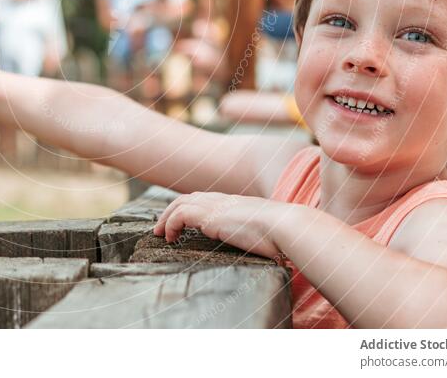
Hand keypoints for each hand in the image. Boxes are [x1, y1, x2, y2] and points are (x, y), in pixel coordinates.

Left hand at [153, 192, 284, 260]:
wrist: (286, 226)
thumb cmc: (283, 233)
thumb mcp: (268, 231)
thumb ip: (260, 234)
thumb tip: (271, 249)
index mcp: (235, 203)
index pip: (206, 199)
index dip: (191, 208)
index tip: (183, 222)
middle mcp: (223, 200)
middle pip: (188, 197)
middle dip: (172, 210)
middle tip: (162, 228)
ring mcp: (216, 206)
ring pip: (180, 203)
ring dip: (166, 218)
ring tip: (160, 234)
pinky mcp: (209, 216)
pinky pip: (180, 215)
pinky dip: (170, 224)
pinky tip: (170, 238)